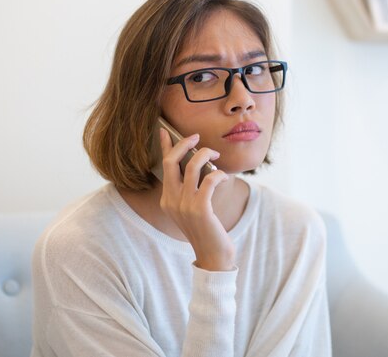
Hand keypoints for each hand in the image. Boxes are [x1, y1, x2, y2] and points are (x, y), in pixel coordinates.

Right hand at [158, 129, 235, 270]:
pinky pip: (209, 180)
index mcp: (167, 199)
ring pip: (191, 167)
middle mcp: (171, 201)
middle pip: (171, 162)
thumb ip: (191, 189)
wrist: (213, 256)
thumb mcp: (193, 208)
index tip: (165, 131)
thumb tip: (198, 164)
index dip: (165, 147)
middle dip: (184, 144)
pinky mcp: (200, 209)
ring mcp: (184, 205)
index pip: (164, 167)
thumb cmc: (207, 230)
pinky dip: (218, 174)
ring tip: (216, 157)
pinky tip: (224, 176)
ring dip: (205, 155)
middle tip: (197, 138)